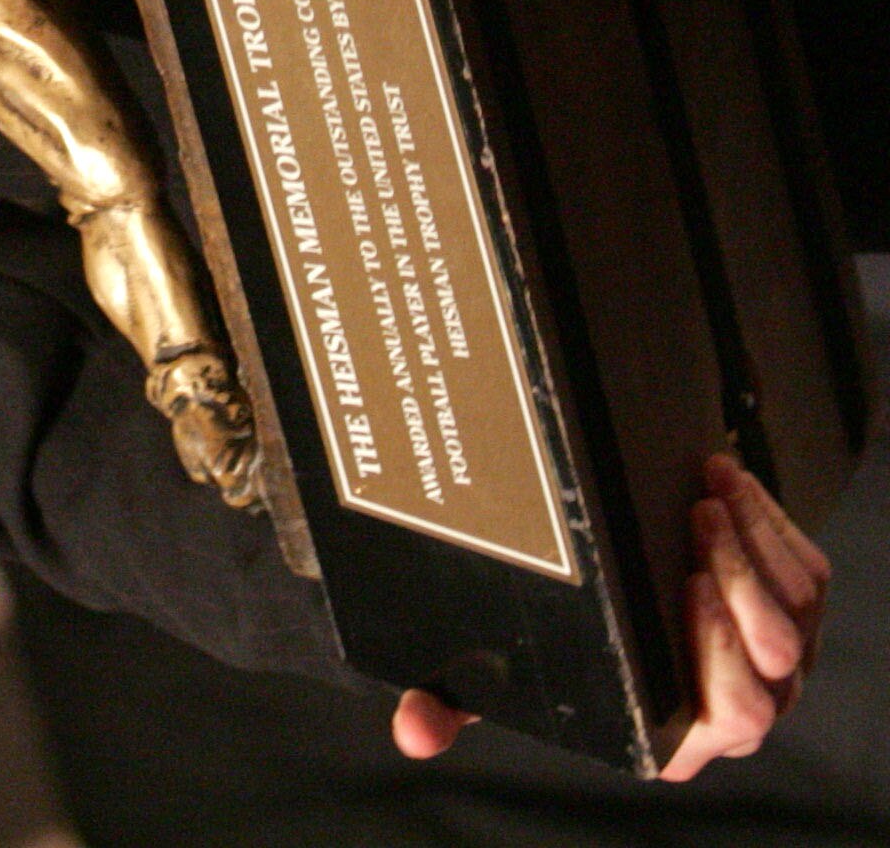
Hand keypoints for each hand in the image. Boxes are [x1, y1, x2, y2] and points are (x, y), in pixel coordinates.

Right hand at [391, 455, 828, 777]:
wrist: (619, 608)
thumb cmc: (568, 656)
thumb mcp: (506, 677)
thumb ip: (456, 704)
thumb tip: (412, 729)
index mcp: (680, 732)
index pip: (730, 714)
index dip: (722, 655)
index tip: (687, 588)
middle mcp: (742, 706)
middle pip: (776, 659)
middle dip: (742, 584)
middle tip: (696, 526)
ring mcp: (778, 658)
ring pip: (796, 607)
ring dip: (756, 545)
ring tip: (707, 497)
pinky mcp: (795, 607)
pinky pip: (807, 570)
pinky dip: (771, 523)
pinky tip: (728, 486)